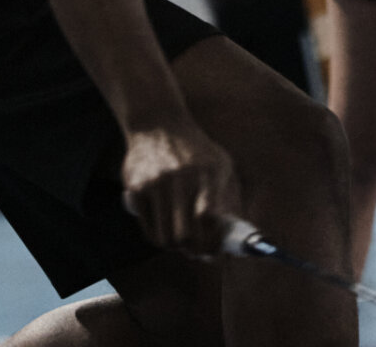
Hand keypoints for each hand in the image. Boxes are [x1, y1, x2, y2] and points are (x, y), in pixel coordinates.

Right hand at [121, 120, 239, 254]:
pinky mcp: (136, 188)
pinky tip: (165, 228)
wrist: (158, 124)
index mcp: (207, 172)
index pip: (208, 219)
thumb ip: (231, 198)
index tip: (216, 253)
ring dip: (175, 247)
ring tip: (182, 241)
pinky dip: (158, 236)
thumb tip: (239, 239)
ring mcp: (155, 183)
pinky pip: (148, 229)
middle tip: (198, 252)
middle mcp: (180, 178)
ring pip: (165, 238)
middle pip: (184, 235)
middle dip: (193, 251)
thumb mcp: (221, 164)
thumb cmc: (196, 151)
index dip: (212, 243)